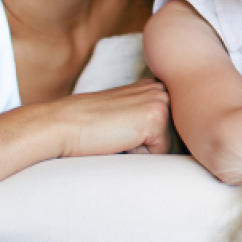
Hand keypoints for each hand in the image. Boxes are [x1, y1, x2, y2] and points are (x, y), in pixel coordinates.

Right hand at [42, 79, 172, 157]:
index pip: (171, 127)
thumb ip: (147, 118)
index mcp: (154, 86)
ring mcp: (160, 102)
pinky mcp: (154, 120)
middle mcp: (162, 89)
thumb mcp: (125, 114)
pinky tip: (117, 139)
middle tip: (118, 132)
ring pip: (166, 146)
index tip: (122, 129)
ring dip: (143, 150)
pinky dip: (137, 155)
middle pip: (174, 137)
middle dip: (148, 145)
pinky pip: (157, 154)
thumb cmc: (90, 125)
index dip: (147, 139)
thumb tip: (179, 144)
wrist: (61, 124)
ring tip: (118, 135)